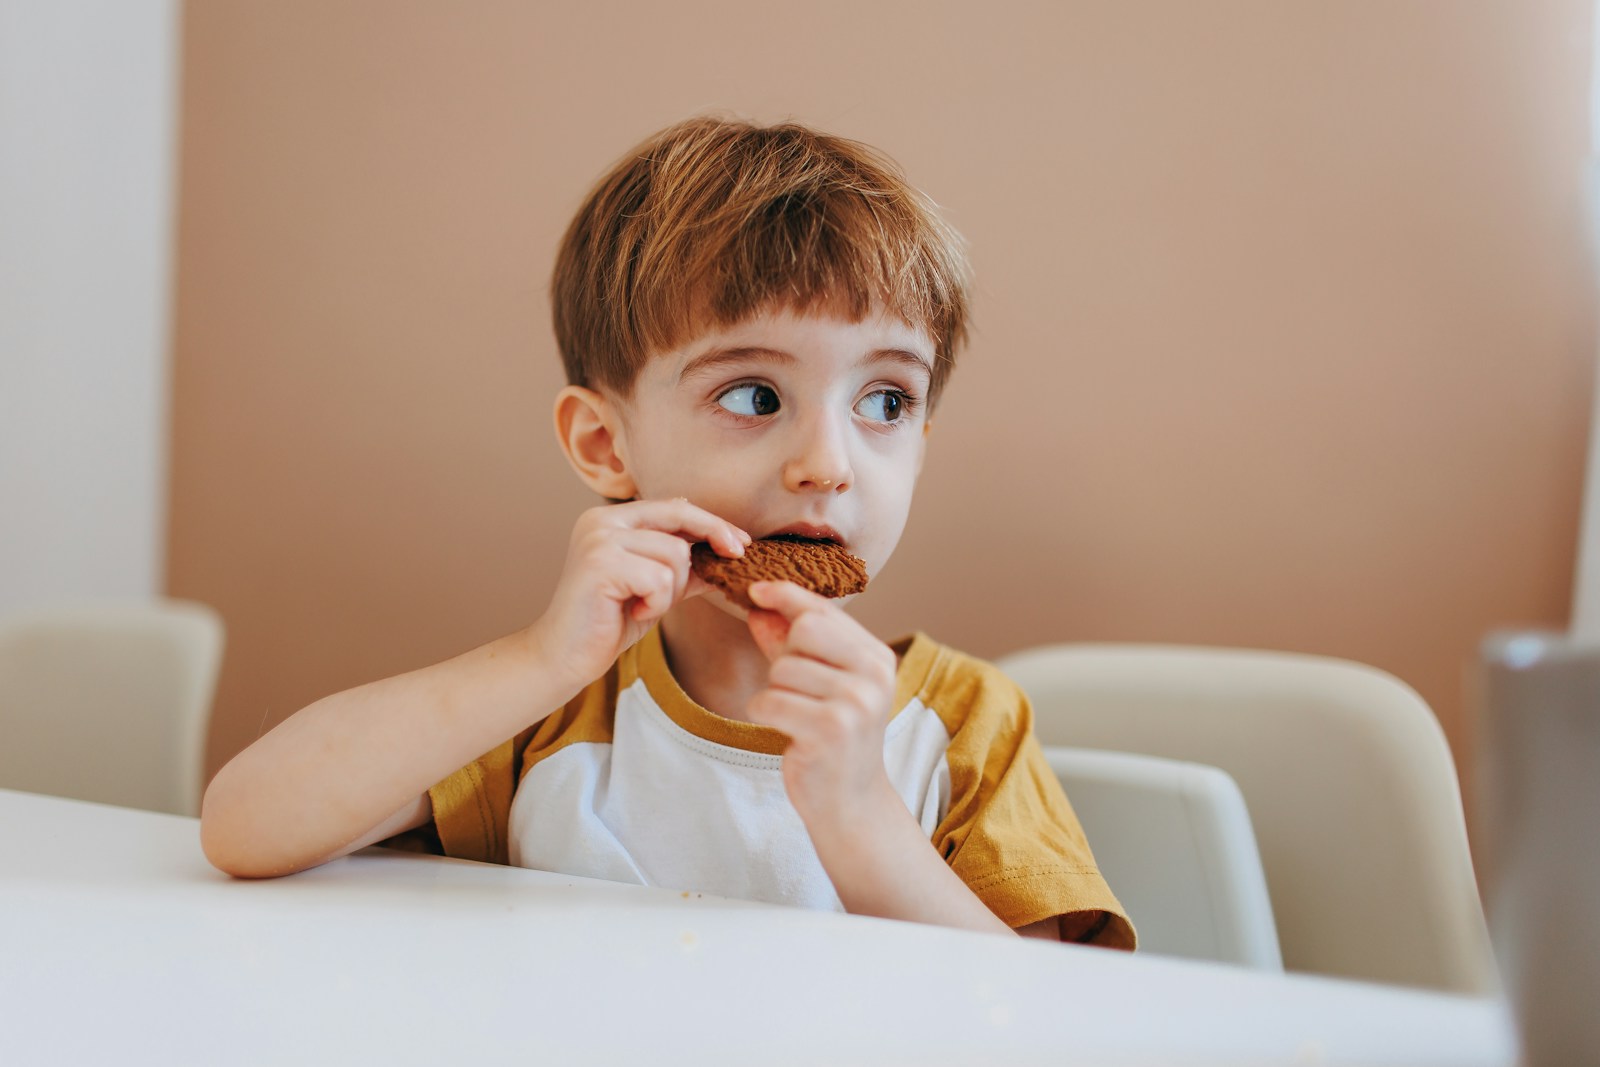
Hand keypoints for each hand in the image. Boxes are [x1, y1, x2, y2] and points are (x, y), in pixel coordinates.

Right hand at [532, 499, 748, 695]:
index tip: (740, 542)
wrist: (564, 655)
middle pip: (679, 518)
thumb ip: (682, 565)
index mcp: (612, 518)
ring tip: (643, 606)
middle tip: (737, 556)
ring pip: (674, 554)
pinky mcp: (600, 564)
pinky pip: (659, 579)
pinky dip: (657, 603)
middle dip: (713, 537)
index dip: (712, 523)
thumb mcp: (655, 587)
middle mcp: (601, 520)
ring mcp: (599, 539)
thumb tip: (729, 550)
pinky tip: (635, 612)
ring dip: (671, 590)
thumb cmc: (609, 621)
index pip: (674, 508)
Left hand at [744, 580, 900, 829]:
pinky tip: (787, 732)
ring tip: (796, 717)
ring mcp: (856, 702)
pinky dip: (765, 714)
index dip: (786, 595)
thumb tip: (760, 606)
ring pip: (782, 668)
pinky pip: (770, 700)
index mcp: (877, 657)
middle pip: (804, 630)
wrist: (850, 802)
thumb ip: (791, 644)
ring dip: (774, 692)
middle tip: (794, 689)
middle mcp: (874, 674)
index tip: (756, 590)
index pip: (824, 610)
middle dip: (784, 656)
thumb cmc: (832, 738)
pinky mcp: (830, 729)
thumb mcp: (819, 684)